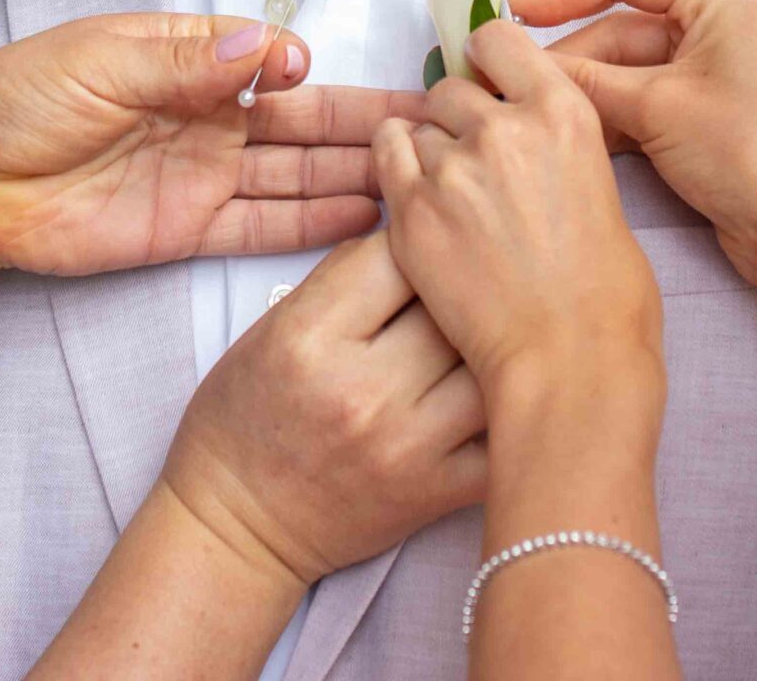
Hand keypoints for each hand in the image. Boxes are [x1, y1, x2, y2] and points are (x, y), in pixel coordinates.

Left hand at [0, 17, 421, 291]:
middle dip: (365, 125)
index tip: (332, 77)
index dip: (312, 70)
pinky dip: (315, 225)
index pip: (272, 60)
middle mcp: (210, 115)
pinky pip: (265, 226)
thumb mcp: (98, 64)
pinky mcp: (192, 229)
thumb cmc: (17, 98)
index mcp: (188, 57)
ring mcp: (205, 174)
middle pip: (304, 120)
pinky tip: (368, 221)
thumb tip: (266, 47)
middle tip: (436, 133)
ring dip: (356, 176)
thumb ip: (184, 63)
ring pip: (298, 173)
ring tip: (423, 181)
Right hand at [158, 232, 487, 588]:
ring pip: (493, 363)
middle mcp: (361, 390)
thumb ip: (342, 277)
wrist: (239, 523)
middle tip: (474, 275)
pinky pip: (505, 435)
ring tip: (499, 326)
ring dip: (498, 339)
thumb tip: (414, 233)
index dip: (422, 235)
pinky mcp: (436, 492)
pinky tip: (512, 384)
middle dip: (468, 282)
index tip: (429, 239)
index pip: (398, 254)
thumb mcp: (272, 327)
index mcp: (310, 337)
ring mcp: (406, 445)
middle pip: (453, 303)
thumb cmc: (248, 416)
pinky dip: (517, 404)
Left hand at [373, 22, 661, 419]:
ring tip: (450, 200)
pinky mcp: (411, 209)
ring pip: (416, 126)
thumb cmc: (606, 296)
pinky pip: (385, 156)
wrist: (572, 360)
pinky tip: (415, 198)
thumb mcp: (602, 192)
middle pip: (450, 88)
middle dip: (456, 118)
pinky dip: (394, 170)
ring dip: (427, 151)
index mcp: (563, 112)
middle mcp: (503, 125)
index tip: (486, 82)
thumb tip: (530, 148)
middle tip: (471, 165)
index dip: (487, 60)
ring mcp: (452, 165)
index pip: (499, 40)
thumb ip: (557, 152)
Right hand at [512, 0, 756, 291]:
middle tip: (507, 80)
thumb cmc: (743, 154)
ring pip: (625, 67)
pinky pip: (640, 96)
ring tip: (527, 109)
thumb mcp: (654, 107)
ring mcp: (709, 68)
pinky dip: (607, 113)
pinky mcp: (701, 109)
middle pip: (620, 27)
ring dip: (582, 90)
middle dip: (569, 58)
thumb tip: (521, 62)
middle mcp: (717, 22)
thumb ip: (584, 81)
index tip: (514, 14)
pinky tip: (565, 133)